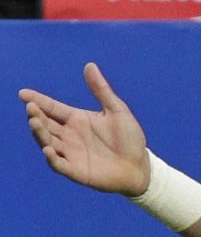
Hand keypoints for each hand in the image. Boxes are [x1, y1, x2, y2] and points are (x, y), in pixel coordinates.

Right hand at [19, 63, 150, 195]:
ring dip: (39, 133)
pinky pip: (58, 164)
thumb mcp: (117, 111)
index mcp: (76, 119)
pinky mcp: (75, 170)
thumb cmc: (129, 139)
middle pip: (46, 124)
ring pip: (47, 141)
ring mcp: (70, 153)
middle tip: (31, 107)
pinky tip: (48, 149)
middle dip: (36, 115)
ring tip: (34, 122)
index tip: (23, 94)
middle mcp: (69, 135)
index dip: (38, 100)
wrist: (140, 167)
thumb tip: (90, 65)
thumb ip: (101, 90)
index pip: (52, 108)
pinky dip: (52, 158)